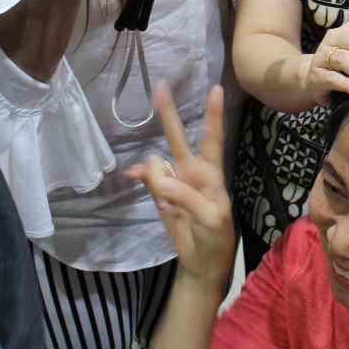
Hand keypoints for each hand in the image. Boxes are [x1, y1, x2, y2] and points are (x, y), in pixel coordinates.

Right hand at [126, 82, 234, 280]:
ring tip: (170, 210)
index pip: (212, 139)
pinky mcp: (161, 195)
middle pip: (178, 138)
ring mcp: (174, 182)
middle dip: (168, 114)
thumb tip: (159, 179)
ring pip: (156, 165)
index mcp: (211, 174)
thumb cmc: (216, 238)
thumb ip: (188, 197)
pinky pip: (146, 179)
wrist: (202, 262)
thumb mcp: (212, 219)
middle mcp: (192, 172)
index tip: (216, 89)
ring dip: (156, 182)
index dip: (213, 115)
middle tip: (160, 86)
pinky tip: (131, 177)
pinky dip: (141, 177)